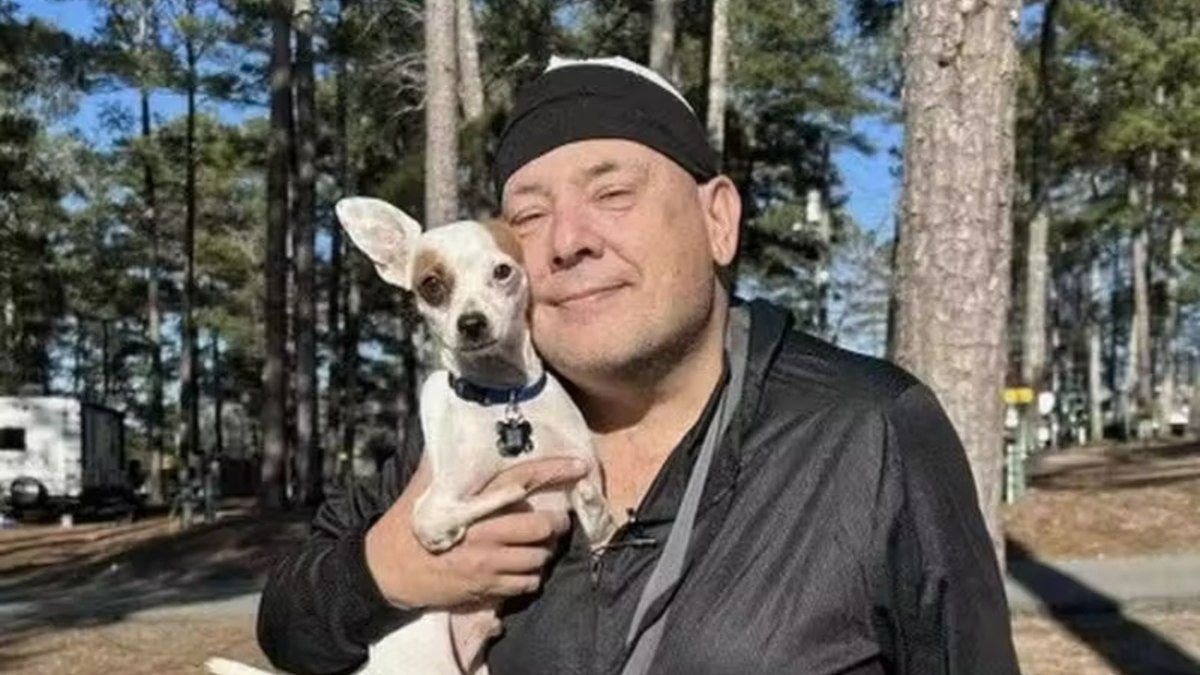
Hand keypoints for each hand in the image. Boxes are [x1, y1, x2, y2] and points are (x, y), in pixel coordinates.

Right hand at [365, 455, 587, 608]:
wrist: (386, 570)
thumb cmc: (408, 523)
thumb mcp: (424, 485)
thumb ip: (447, 459)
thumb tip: (457, 422)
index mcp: (470, 500)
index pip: (522, 479)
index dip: (555, 471)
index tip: (580, 466)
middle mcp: (483, 531)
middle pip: (543, 526)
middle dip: (555, 523)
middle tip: (555, 520)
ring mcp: (486, 563)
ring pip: (540, 557)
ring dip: (544, 551)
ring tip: (538, 544)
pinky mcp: (486, 588)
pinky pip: (527, 583)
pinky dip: (531, 576)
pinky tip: (522, 567)